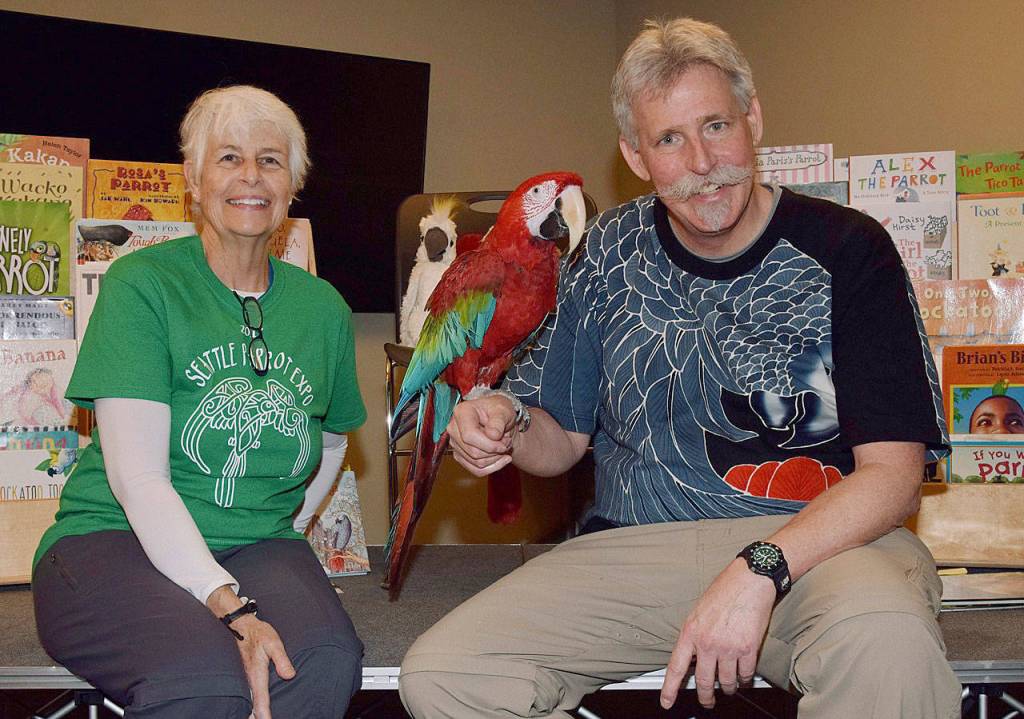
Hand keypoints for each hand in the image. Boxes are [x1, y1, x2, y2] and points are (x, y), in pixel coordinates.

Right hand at [232, 613, 295, 718]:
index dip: (264, 715)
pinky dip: (256, 706)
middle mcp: (251, 680)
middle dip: (259, 717)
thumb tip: (289, 675)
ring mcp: (249, 680)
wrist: (243, 627)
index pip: (260, 701)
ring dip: (257, 713)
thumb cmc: (259, 634)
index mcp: (257, 675)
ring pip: (252, 703)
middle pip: (254, 707)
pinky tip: (258, 712)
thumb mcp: (274, 643)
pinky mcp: (250, 677)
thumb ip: (281, 659)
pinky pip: (253, 696)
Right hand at [447, 396, 516, 475]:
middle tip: (507, 442)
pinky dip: (493, 467)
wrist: (499, 421)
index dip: (489, 444)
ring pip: (476, 463)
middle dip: (495, 451)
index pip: (469, 436)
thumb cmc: (499, 411)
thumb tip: (493, 435)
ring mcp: (455, 444)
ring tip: (504, 446)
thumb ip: (498, 421)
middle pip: (474, 452)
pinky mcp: (460, 456)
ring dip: (496, 459)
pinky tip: (502, 458)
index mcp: (462, 412)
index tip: (505, 442)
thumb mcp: (503, 410)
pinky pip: (477, 470)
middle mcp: (454, 429)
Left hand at [660, 558, 775, 709]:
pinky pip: (746, 674)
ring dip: (728, 688)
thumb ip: (695, 635)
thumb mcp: (698, 612)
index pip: (676, 667)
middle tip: (707, 702)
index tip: (666, 702)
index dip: (670, 689)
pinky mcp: (749, 649)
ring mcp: (728, 647)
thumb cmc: (724, 591)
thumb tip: (693, 656)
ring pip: (727, 682)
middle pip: (704, 681)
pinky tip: (744, 676)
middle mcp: (707, 643)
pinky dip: (745, 679)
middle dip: (705, 697)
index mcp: (690, 632)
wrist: (749, 580)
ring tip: (729, 687)